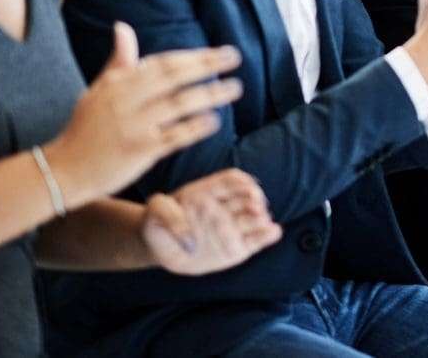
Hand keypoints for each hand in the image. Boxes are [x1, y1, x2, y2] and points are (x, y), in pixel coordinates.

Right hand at [45, 23, 242, 209]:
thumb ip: (119, 61)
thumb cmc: (86, 128)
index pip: (162, 62)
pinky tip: (214, 120)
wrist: (64, 171)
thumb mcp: (98, 90)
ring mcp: (133, 126)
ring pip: (179, 105)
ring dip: (210, 95)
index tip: (218, 50)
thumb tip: (123, 27)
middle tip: (234, 57)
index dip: (192, 55)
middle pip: (173, 77)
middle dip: (207, 64)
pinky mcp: (139, 151)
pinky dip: (195, 127)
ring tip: (234, 88)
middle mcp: (126, 101)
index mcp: (118, 83)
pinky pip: (174, 136)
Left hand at [143, 169, 281, 275]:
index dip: (242, 182)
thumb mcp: (154, 210)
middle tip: (257, 207)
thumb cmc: (157, 223)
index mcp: (209, 192)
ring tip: (265, 223)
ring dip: (262, 218)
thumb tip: (188, 235)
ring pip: (254, 219)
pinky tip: (273, 233)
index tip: (248, 187)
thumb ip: (164, 211)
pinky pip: (254, 240)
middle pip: (247, 198)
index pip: (232, 180)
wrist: (159, 244)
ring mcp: (232, 226)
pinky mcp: (236, 247)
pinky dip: (266, 236)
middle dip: (255, 200)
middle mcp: (225, 207)